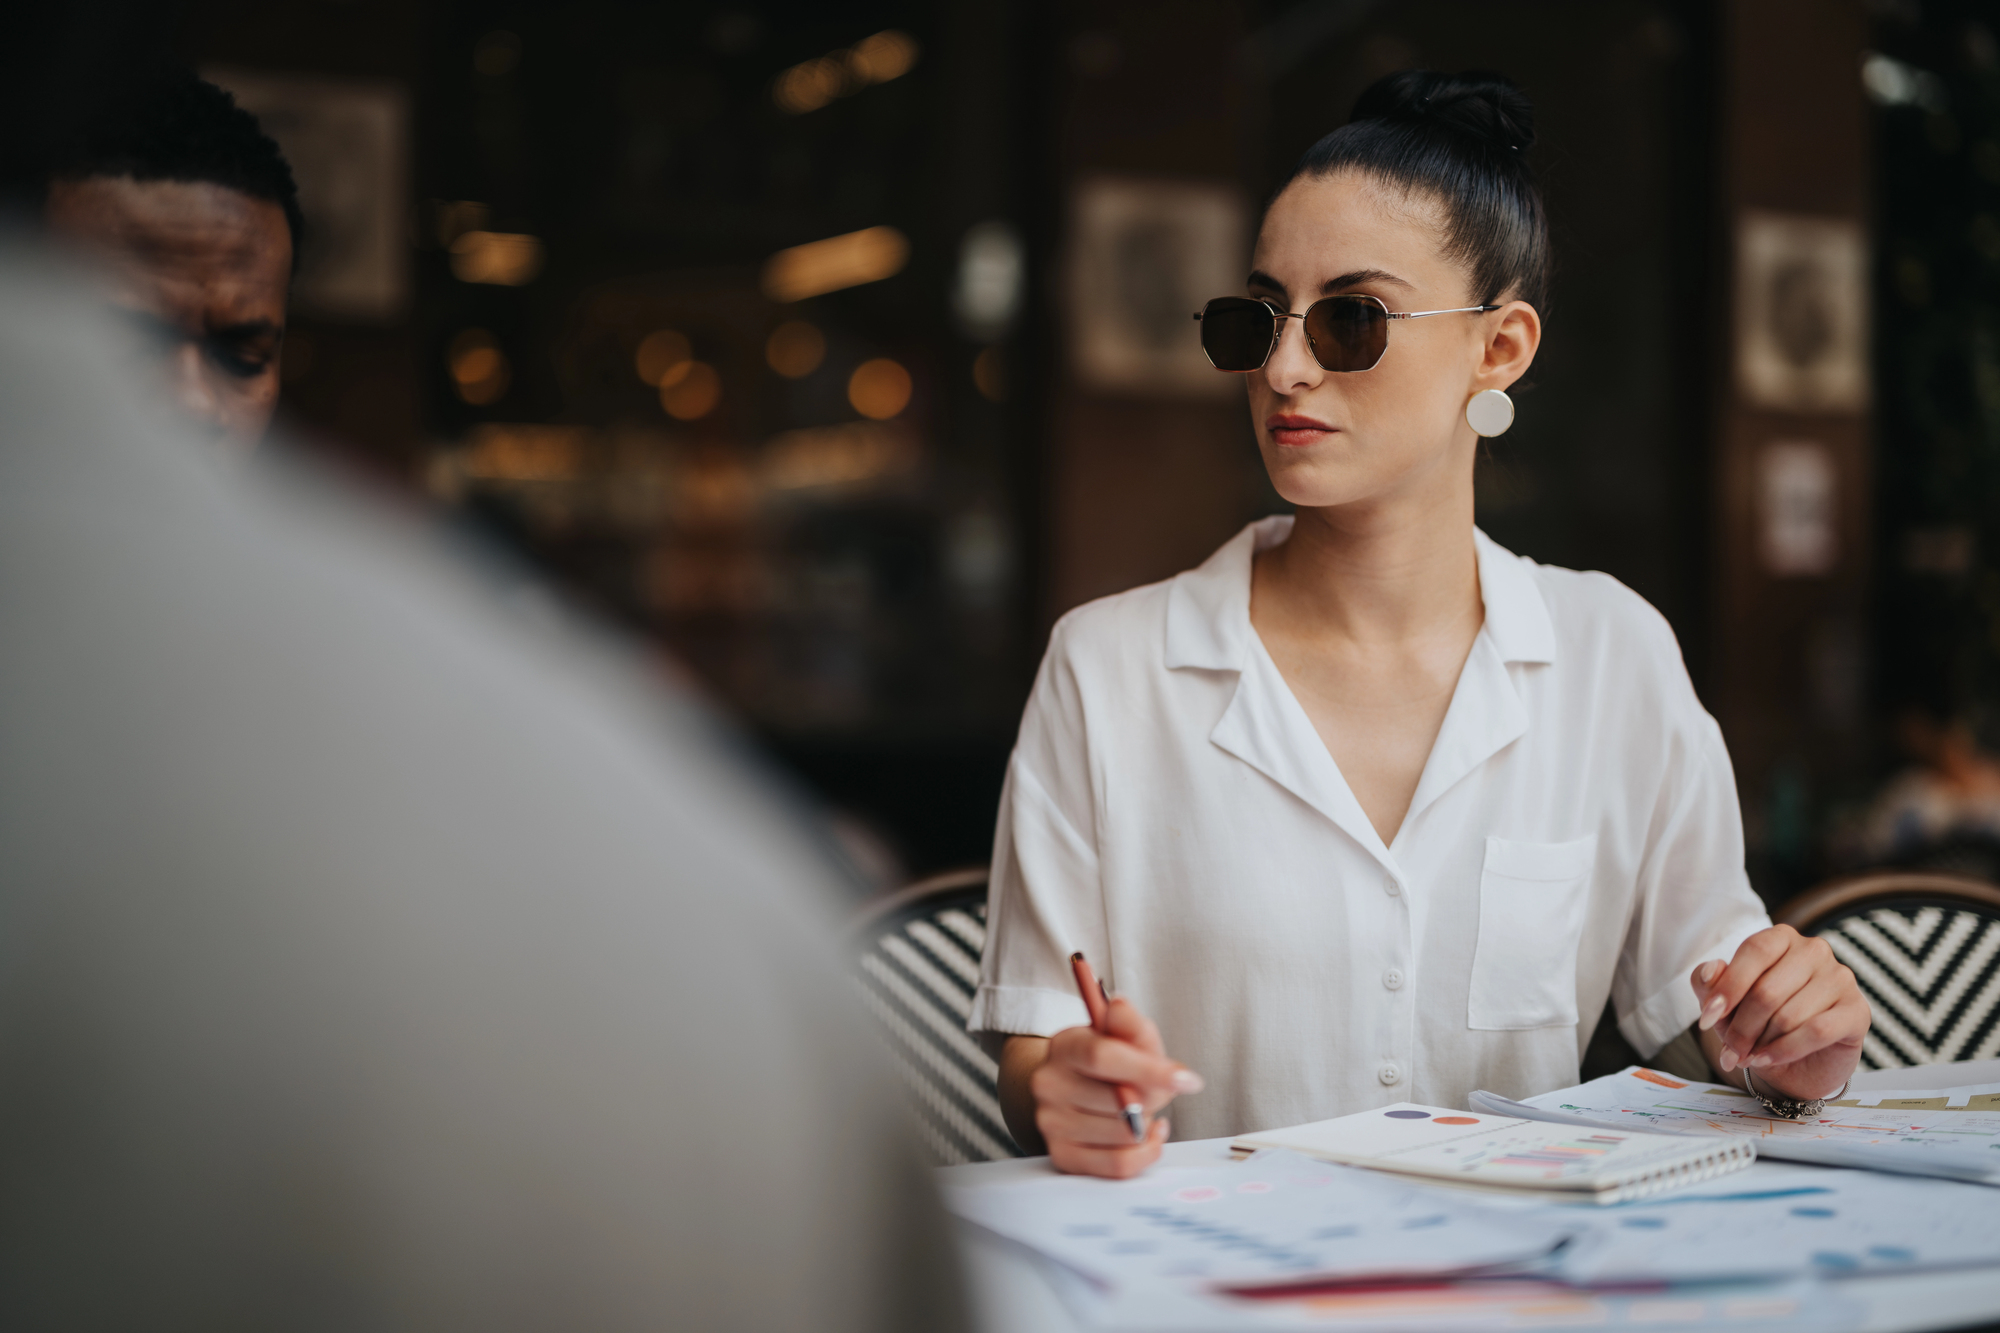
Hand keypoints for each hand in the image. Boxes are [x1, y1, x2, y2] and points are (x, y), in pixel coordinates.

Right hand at [1016, 998, 1203, 1177]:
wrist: (1076, 1086)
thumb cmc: (1108, 1060)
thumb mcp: (1124, 1034)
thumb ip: (1129, 1022)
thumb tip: (1120, 1006)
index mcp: (1064, 1045)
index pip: (1102, 1057)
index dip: (1148, 1070)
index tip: (1186, 1080)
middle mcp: (1049, 1084)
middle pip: (1119, 1101)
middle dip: (1152, 1097)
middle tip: (1153, 1089)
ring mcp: (1051, 1122)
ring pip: (1124, 1135)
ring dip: (1147, 1124)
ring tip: (1140, 1109)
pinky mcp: (1062, 1155)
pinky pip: (1118, 1165)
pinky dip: (1145, 1153)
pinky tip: (1148, 1134)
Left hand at [1690, 924, 1867, 1101]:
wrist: (1797, 1063)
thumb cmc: (1758, 1022)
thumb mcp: (1725, 1003)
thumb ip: (1709, 983)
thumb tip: (1710, 970)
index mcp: (1781, 937)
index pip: (1754, 951)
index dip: (1727, 987)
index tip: (1706, 1019)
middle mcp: (1815, 951)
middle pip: (1767, 990)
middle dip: (1740, 1028)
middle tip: (1729, 1051)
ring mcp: (1841, 979)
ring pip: (1788, 1015)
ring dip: (1761, 1043)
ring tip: (1749, 1056)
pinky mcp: (1858, 1011)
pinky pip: (1816, 1031)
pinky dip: (1784, 1050)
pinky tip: (1767, 1059)